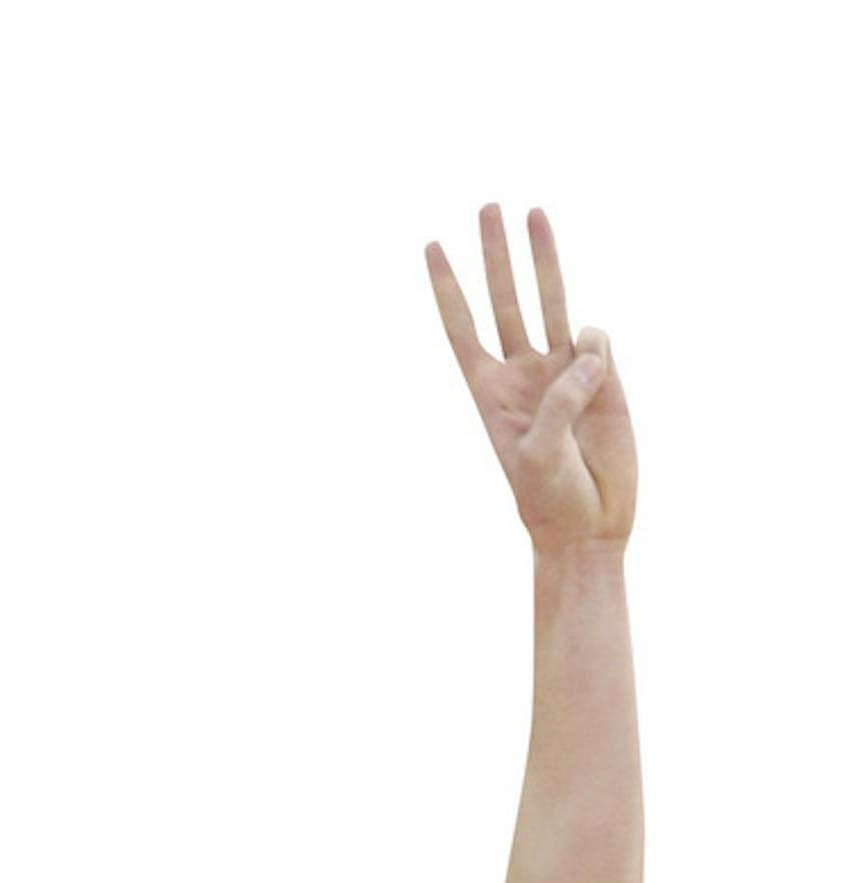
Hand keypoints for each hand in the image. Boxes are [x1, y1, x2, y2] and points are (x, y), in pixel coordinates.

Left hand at [426, 204, 635, 553]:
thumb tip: (588, 347)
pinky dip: (596, 350)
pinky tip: (597, 380)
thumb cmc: (549, 497)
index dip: (448, 289)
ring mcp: (562, 368)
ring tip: (533, 212)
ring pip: (549, 298)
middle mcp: (523, 371)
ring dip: (541, 256)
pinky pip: (595, 339)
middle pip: (504, 299)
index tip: (432, 246)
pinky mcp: (602, 373)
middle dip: (495, 254)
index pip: (463, 329)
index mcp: (490, 391)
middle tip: (489, 206)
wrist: (592, 524)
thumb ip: (559, 397)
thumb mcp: (538, 452)